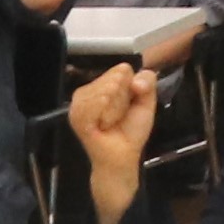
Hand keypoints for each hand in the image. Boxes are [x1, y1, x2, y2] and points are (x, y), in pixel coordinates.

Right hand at [64, 58, 158, 215]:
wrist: (122, 155)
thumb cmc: (132, 129)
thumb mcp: (147, 102)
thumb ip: (148, 82)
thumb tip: (135, 80)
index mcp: (105, 82)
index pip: (123, 69)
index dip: (132, 87)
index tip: (129, 104)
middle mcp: (90, 88)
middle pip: (114, 78)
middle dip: (123, 99)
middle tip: (119, 116)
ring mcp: (80, 102)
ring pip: (105, 90)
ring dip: (115, 109)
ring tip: (110, 122)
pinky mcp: (75, 116)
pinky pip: (94, 104)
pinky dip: (105, 115)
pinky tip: (103, 125)